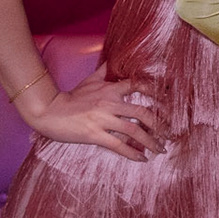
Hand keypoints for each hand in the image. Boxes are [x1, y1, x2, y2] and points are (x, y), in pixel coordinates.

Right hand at [22, 72, 164, 161]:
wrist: (49, 111)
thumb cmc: (71, 96)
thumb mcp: (90, 80)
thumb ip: (105, 71)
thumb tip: (115, 59)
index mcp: (110, 89)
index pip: (139, 86)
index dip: (156, 93)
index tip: (169, 103)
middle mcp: (110, 103)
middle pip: (142, 112)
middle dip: (159, 124)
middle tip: (169, 134)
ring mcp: (103, 119)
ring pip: (134, 130)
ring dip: (150, 141)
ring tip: (160, 149)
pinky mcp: (94, 135)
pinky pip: (118, 145)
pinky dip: (132, 153)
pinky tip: (142, 159)